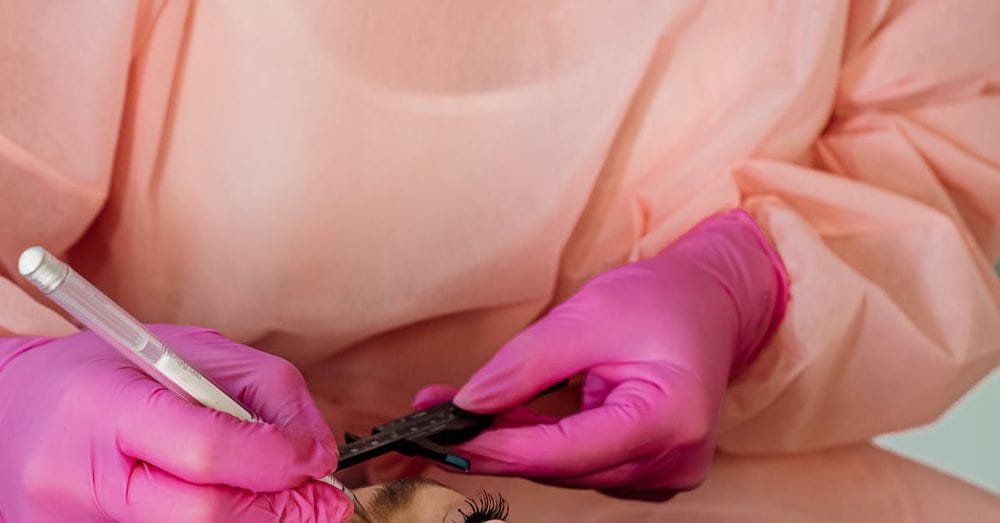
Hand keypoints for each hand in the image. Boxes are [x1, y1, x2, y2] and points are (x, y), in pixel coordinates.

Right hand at [0, 325, 352, 521]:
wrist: (12, 412)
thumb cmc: (106, 372)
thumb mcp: (188, 350)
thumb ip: (264, 390)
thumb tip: (316, 451)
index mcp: (105, 408)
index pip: (205, 450)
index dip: (275, 461)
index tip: (316, 460)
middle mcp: (79, 477)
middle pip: (204, 515)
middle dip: (279, 512)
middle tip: (324, 502)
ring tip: (291, 505)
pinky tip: (246, 510)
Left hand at [415, 210, 787, 499]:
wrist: (707, 305)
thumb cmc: (659, 302)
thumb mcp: (588, 315)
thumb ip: (527, 364)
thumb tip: (468, 404)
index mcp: (672, 420)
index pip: (569, 450)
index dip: (502, 446)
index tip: (445, 431)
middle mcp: (672, 461)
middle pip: (563, 466)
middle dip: (495, 442)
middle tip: (431, 414)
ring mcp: (661, 473)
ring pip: (564, 468)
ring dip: (511, 441)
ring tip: (454, 410)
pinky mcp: (643, 470)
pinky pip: (577, 463)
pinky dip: (538, 441)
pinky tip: (501, 418)